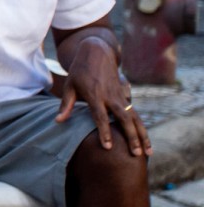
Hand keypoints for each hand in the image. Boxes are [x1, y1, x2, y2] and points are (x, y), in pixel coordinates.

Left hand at [61, 36, 148, 156]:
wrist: (98, 52)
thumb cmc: (80, 71)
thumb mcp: (69, 85)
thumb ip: (65, 105)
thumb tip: (58, 121)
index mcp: (95, 95)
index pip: (100, 117)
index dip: (104, 132)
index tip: (108, 147)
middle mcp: (111, 97)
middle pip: (124, 119)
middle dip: (132, 137)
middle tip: (137, 154)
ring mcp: (121, 96)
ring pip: (135, 118)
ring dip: (142, 135)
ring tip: (148, 152)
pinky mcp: (126, 95)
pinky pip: (135, 114)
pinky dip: (141, 127)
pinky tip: (145, 141)